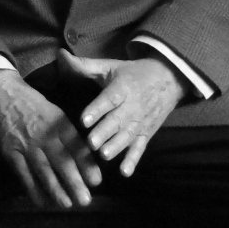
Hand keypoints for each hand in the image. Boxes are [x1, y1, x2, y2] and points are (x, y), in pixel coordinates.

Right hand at [0, 69, 101, 208]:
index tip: (96, 181)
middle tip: (85, 200)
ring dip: (56, 189)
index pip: (76, 147)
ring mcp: (26, 143)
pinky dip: (33, 189)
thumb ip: (66, 132)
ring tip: (67, 204)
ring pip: (43, 170)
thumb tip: (82, 156)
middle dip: (75, 183)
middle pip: (62, 161)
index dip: (87, 165)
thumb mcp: (53, 111)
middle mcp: (44, 134)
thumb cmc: (30, 101)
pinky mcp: (9, 151)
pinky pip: (23, 173)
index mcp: (58, 122)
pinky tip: (41, 201)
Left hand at [57, 49, 188, 176]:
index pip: (109, 99)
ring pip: (128, 136)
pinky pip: (141, 148)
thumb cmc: (132, 73)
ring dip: (116, 146)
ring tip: (103, 154)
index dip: (97, 109)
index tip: (84, 119)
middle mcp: (133, 106)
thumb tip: (60, 55)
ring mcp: (141, 122)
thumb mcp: (110, 66)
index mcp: (123, 88)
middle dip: (104, 132)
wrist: (168, 79)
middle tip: (91, 143)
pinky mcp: (147, 133)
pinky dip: (133, 160)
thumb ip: (84, 65)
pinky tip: (124, 172)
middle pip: (118, 121)